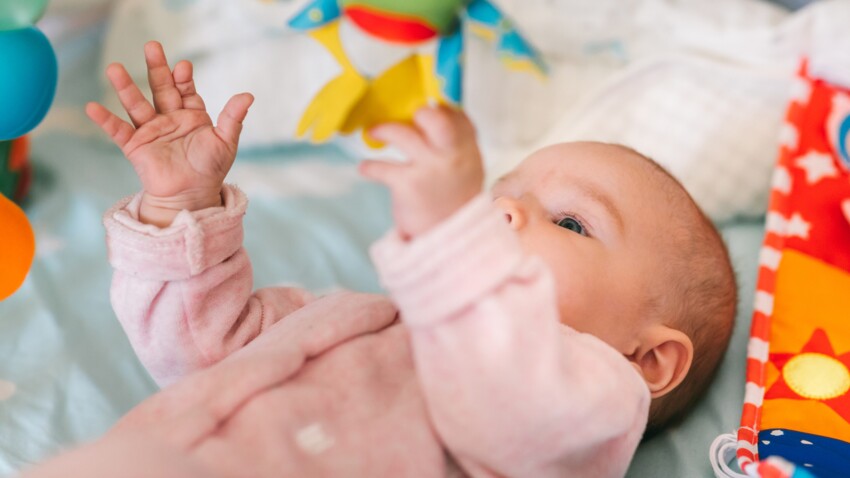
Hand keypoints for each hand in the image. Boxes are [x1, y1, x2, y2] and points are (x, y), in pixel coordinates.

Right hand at [86, 41, 253, 226]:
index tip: (183, 67)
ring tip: (114, 68)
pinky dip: (105, 120)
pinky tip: (92, 107)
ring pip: (136, 104)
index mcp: (191, 114)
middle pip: (160, 88)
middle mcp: (169, 118)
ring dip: (125, 87)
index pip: (185, 89)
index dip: (184, 78)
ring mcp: (150, 130)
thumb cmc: (210, 169)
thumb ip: (233, 118)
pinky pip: (118, 130)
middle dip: (157, 68)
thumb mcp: (225, 141)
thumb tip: (248, 95)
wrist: (192, 195)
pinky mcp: (135, 146)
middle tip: (152, 46)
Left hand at [359, 106, 483, 239]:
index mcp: (466, 145)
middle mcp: (451, 154)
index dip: (437, 107)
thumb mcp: (464, 162)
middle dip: (420, 112)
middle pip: (437, 120)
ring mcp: (430, 169)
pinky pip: (382, 168)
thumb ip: (453, 138)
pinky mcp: (409, 186)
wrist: (448, 231)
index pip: (455, 115)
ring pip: (402, 135)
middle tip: (406, 115)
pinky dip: (369, 167)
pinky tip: (365, 168)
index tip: (421, 109)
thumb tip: (429, 108)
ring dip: (383, 130)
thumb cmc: (453, 191)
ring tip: (373, 132)